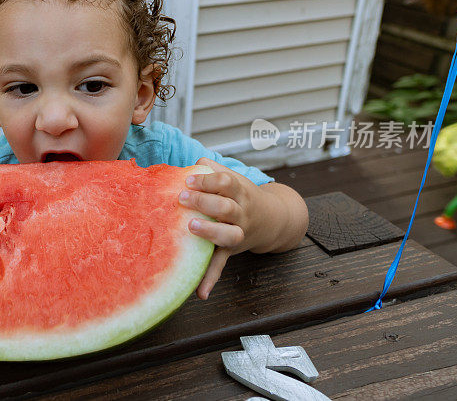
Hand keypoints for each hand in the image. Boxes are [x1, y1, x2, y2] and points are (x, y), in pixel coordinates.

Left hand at [178, 158, 264, 299]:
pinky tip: (200, 293)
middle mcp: (242, 213)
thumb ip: (214, 169)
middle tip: (182, 198)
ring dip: (210, 232)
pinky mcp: (231, 250)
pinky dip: (211, 279)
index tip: (189, 180)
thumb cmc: (242, 196)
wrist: (273, 220)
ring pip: (228, 234)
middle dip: (205, 201)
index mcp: (240, 192)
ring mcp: (238, 233)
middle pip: (226, 206)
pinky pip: (222, 265)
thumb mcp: (235, 179)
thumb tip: (195, 162)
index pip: (227, 182)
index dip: (208, 180)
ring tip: (191, 227)